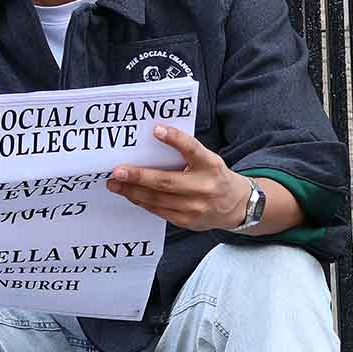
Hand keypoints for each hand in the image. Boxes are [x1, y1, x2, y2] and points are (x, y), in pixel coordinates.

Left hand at [106, 124, 247, 231]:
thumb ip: (186, 153)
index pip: (192, 149)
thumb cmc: (214, 177)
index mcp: (210, 165)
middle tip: (117, 171)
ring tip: (115, 184)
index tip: (156, 130)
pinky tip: (129, 194)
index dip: (175, 139)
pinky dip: (141, 201)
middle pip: (166, 182)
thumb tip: (151, 140)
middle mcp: (204, 187)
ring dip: (132, 191)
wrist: (237, 206)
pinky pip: (159, 210)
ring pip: (157, 199)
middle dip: (138, 176)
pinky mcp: (187, 221)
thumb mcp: (208, 160)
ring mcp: (195, 207)